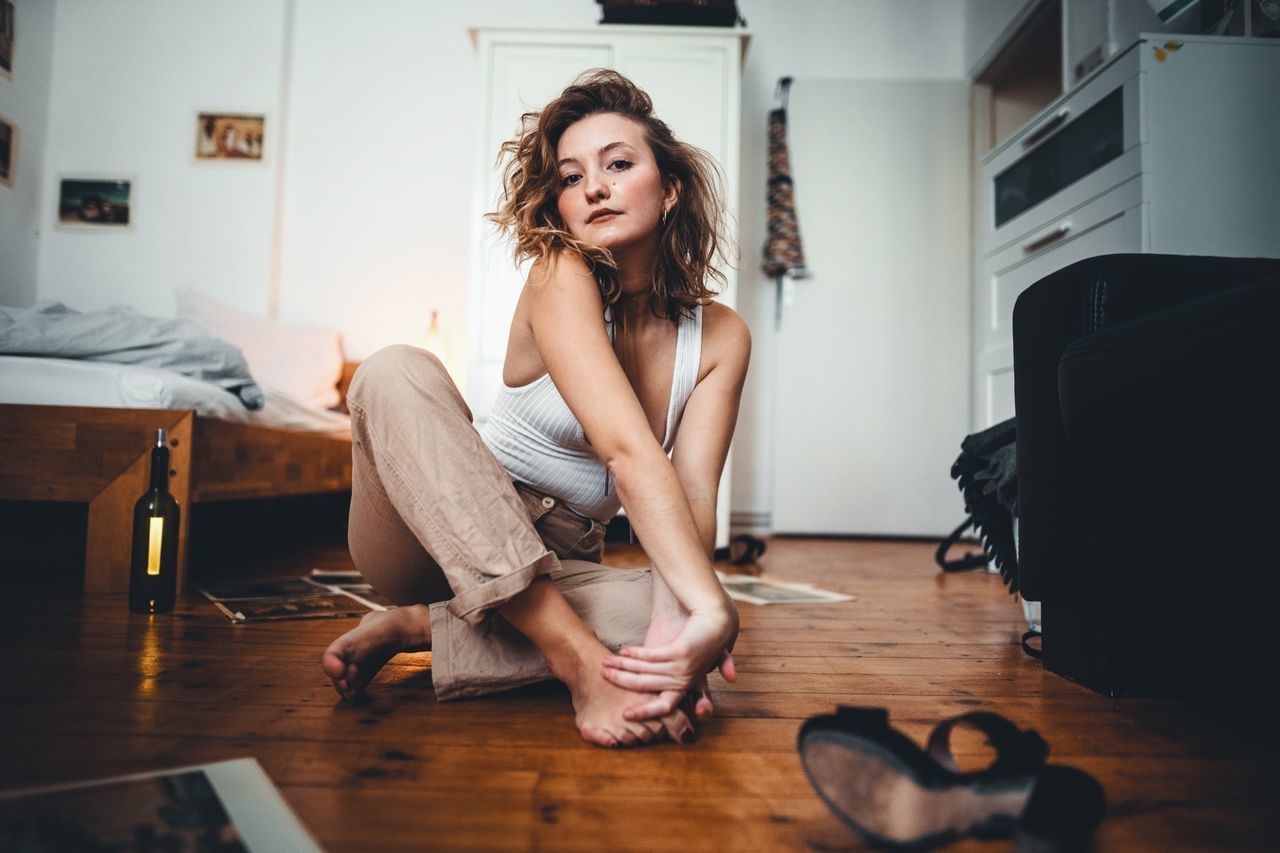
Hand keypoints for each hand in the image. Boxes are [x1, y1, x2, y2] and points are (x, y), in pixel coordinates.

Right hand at [601, 605, 737, 709]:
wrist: (716, 621)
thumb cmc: (706, 642)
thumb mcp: (699, 665)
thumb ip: (690, 682)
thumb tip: (699, 691)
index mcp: (686, 686)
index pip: (663, 706)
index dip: (643, 712)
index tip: (625, 714)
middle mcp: (683, 681)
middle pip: (645, 687)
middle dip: (621, 683)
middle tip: (603, 678)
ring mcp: (681, 667)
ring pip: (644, 672)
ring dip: (622, 667)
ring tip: (606, 663)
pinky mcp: (679, 653)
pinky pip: (650, 657)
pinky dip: (634, 655)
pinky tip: (622, 651)